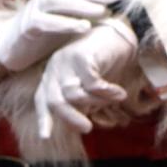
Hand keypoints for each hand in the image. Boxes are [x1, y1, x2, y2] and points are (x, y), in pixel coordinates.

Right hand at [0, 0, 130, 72]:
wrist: (14, 47)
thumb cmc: (47, 30)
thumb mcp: (71, 16)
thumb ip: (90, 2)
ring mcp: (36, 8)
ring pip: (60, 1)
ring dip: (82, 6)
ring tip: (104, 12)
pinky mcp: (28, 25)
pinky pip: (46, 21)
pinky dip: (64, 23)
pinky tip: (82, 27)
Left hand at [34, 18, 138, 139]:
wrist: (124, 30)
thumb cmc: (107, 58)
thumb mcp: (90, 81)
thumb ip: (82, 97)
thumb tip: (80, 121)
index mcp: (53, 73)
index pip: (43, 99)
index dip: (44, 118)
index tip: (46, 136)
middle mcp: (55, 66)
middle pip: (54, 101)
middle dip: (70, 118)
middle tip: (87, 128)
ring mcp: (66, 60)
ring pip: (72, 94)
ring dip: (96, 102)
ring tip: (115, 101)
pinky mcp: (82, 56)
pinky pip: (92, 84)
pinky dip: (107, 93)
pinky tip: (119, 93)